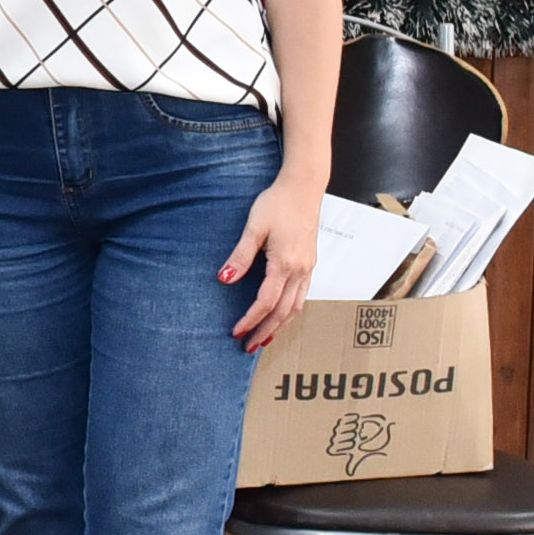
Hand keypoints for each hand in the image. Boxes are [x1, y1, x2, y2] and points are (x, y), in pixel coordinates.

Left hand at [222, 174, 322, 350]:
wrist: (303, 187)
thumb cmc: (277, 203)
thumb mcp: (254, 228)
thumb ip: (240, 257)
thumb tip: (224, 280)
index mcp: (286, 263)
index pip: (266, 302)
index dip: (251, 320)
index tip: (236, 332)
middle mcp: (301, 270)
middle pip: (284, 311)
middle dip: (266, 331)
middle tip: (249, 347)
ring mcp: (308, 267)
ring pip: (297, 306)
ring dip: (281, 325)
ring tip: (265, 338)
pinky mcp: (310, 263)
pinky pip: (302, 295)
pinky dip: (291, 311)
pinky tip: (281, 315)